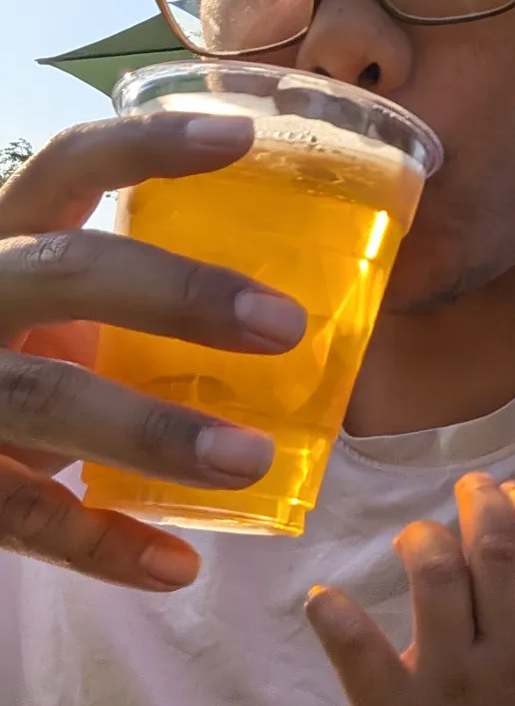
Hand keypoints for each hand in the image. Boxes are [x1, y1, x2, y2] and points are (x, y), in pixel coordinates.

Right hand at [0, 112, 307, 589]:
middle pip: (70, 271)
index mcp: (7, 235)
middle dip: (179, 293)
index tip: (245, 139)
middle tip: (285, 325)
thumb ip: (131, 298)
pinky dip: (105, 546)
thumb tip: (296, 317)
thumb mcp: (52, 303)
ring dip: (155, 432)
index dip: (149, 144)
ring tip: (252, 461)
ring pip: (49, 397)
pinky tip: (179, 566)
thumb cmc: (11, 348)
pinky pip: (24, 517)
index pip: (68, 164)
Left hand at [306, 473, 514, 705]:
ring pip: (439, 579)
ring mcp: (451, 683)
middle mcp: (509, 655)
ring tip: (413, 535)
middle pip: (496, 550)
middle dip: (482, 504)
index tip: (513, 488)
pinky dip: (337, 618)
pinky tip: (322, 597)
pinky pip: (361, 654)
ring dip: (423, 540)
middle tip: (469, 486)